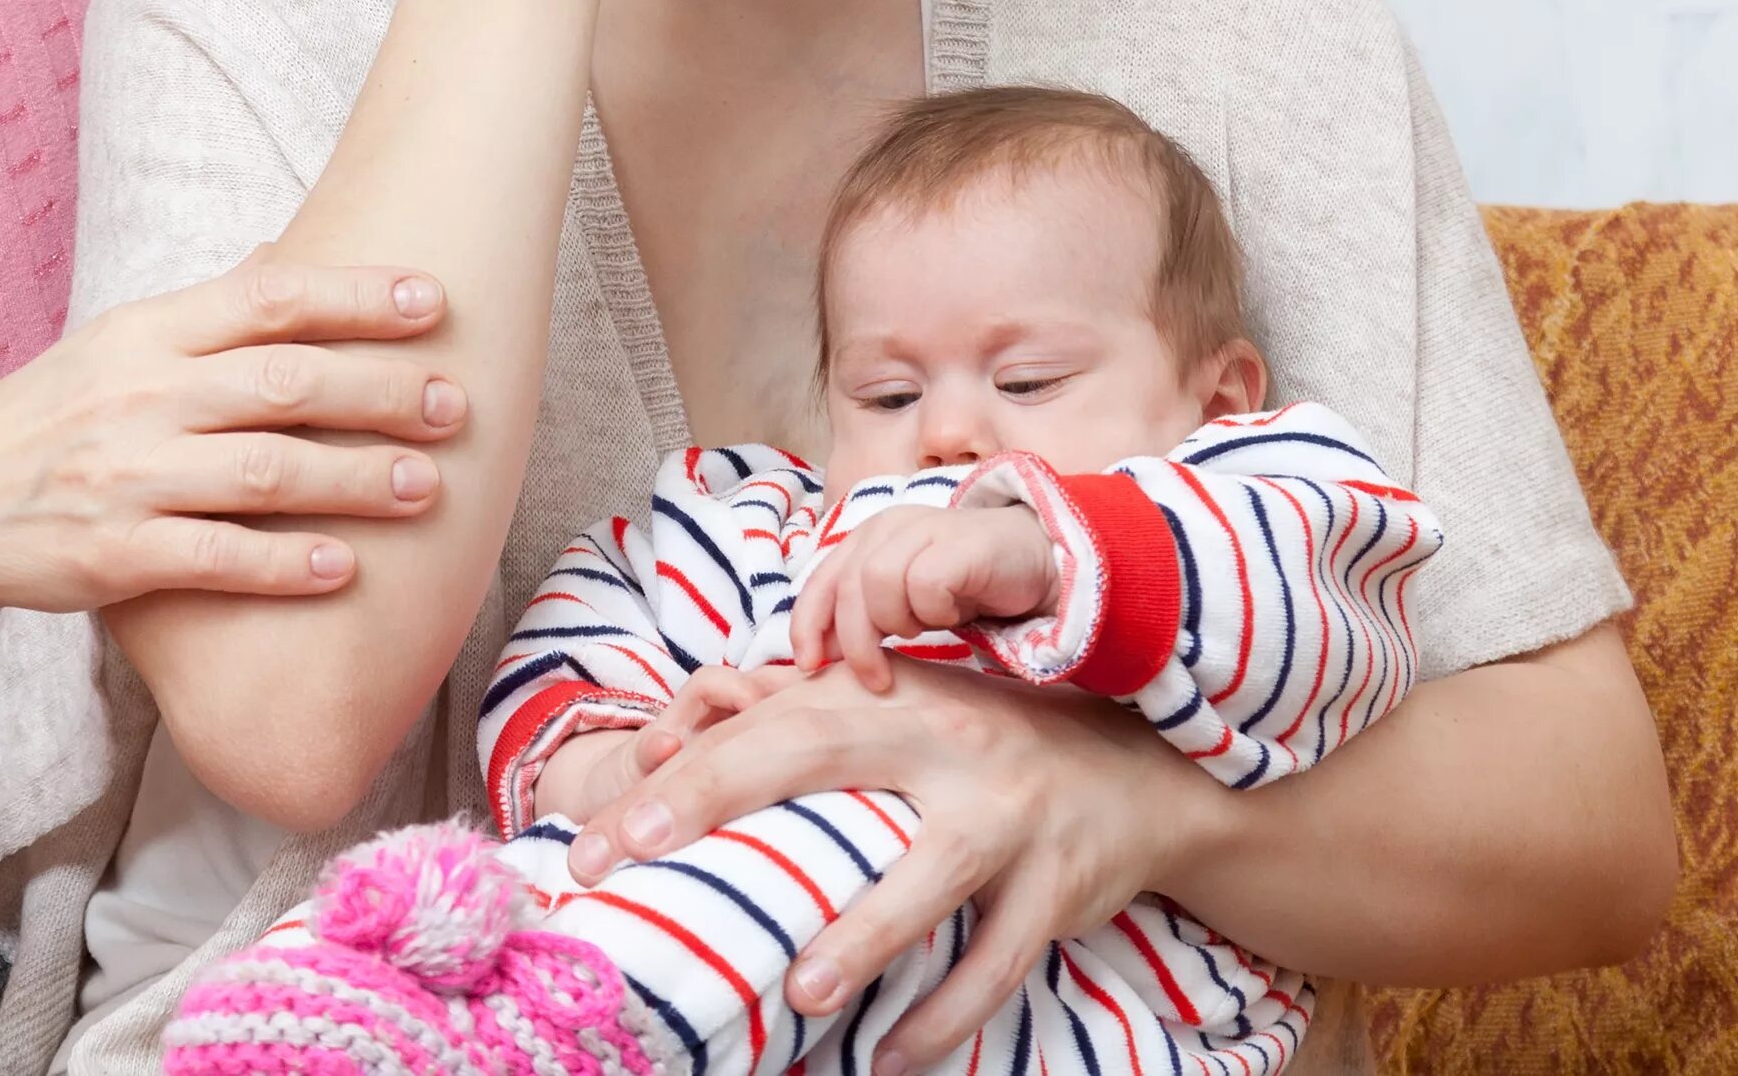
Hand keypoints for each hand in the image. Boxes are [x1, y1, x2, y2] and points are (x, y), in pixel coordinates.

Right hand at [0, 253, 468, 627]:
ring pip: (266, 472)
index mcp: (144, 331)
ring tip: (427, 486)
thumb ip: (200, 314)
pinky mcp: (115, 555)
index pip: (267, 298)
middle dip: (380, 392)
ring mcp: (126, 476)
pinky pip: (217, 558)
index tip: (431, 300)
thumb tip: (284, 261)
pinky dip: (286, 564)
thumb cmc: (46, 417)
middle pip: (283, 383)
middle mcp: (139, 394)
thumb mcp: (111, 344)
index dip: (356, 297)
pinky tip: (346, 567)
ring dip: (356, 480)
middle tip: (453, 403)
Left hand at [564, 659, 1215, 1068]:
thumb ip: (794, 720)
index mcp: (889, 698)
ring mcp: (1006, 817)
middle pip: (817, 757)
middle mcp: (944, 742)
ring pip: (928, 879)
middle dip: (720, 806)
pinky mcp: (1056, 888)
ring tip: (801, 995)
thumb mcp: (899, 712)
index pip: (765, 726)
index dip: (680, 774)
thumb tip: (668, 743)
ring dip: (863, 940)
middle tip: (636, 866)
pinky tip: (893, 1058)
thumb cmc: (981, 741)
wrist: (1136, 770)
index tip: (601, 835)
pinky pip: (998, 962)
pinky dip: (947, 1017)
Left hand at [792, 505, 1058, 685]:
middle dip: (856, 642)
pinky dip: (935, 611)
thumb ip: (864, 617)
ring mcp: (924, 528)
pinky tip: (956, 612)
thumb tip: (819, 657)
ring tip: (929, 627)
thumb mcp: (905, 603)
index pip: (819, 582)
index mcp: (867, 539)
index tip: (811, 666)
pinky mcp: (958, 542)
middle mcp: (889, 526)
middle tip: (878, 678)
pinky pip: (925, 586)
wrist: (1037, 563)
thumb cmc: (965, 587)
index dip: (806, 625)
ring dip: (901, 622)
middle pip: (846, 589)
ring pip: (879, 584)